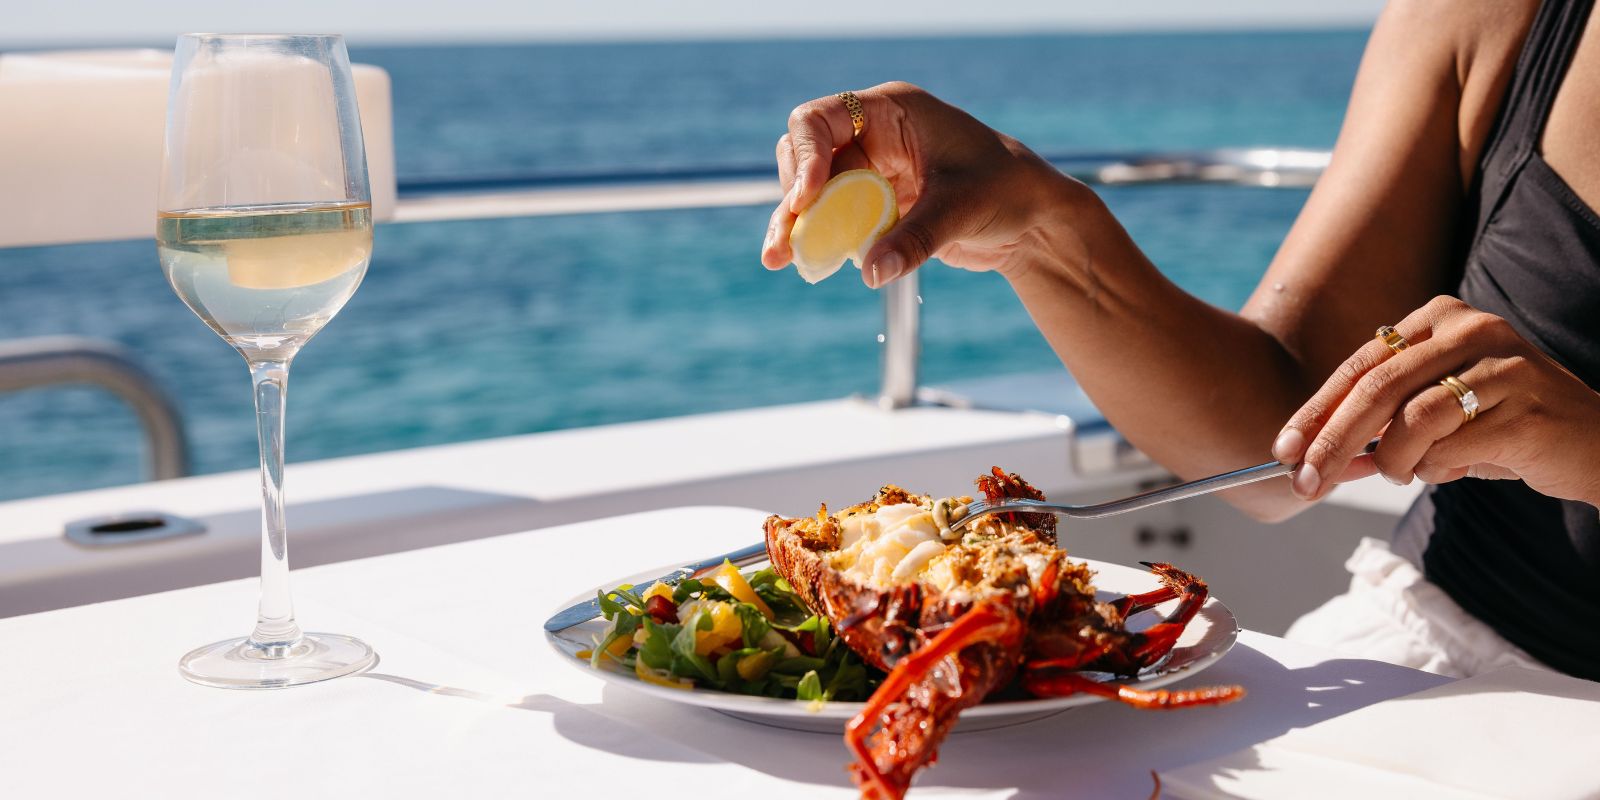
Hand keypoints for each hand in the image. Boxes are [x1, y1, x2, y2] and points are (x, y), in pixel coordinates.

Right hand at [760, 82, 1067, 286]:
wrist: (1034, 223)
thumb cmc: (1009, 192)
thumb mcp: (963, 210)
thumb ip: (916, 239)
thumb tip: (870, 271)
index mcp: (893, 112)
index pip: (822, 119)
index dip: (805, 157)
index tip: (806, 198)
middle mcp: (875, 136)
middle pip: (806, 156)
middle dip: (793, 197)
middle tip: (788, 239)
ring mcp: (872, 172)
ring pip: (814, 192)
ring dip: (796, 223)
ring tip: (780, 258)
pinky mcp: (875, 207)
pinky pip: (833, 219)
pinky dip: (817, 239)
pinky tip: (801, 263)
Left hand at [1272, 295, 1599, 505]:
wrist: (1592, 443)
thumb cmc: (1500, 425)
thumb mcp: (1435, 411)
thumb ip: (1380, 422)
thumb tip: (1312, 453)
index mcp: (1440, 318)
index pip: (1360, 364)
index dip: (1316, 409)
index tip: (1284, 447)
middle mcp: (1472, 330)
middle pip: (1376, 389)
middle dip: (1331, 442)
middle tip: (1304, 482)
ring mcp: (1504, 366)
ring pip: (1412, 420)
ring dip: (1394, 461)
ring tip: (1405, 473)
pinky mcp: (1526, 409)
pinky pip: (1452, 447)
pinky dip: (1436, 469)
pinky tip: (1451, 469)